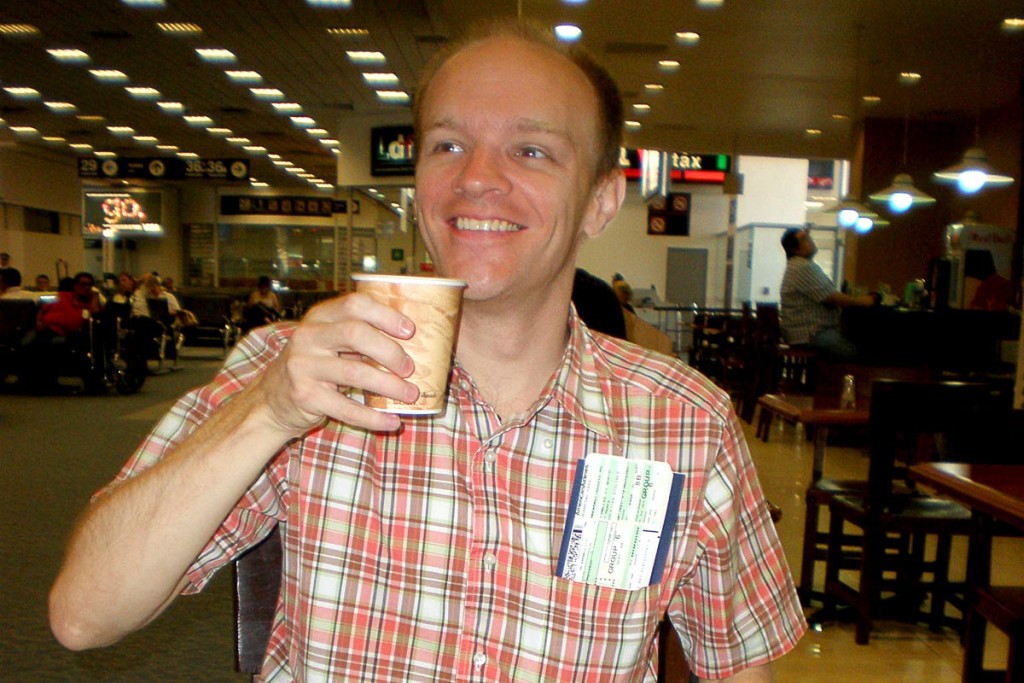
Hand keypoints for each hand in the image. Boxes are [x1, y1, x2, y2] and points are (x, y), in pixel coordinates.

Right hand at [251, 293, 419, 435]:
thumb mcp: (328, 341)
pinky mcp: (305, 396)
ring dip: (389, 386)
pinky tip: (392, 421)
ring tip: (410, 395)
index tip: (410, 331)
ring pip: (355, 372)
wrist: (271, 400)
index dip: (386, 315)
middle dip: (390, 351)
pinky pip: (347, 408)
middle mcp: (307, 337)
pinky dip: (374, 417)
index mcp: (319, 317)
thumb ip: (357, 335)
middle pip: (356, 333)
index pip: (355, 304)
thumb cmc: (314, 366)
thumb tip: (412, 344)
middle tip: (410, 368)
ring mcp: (303, 366)